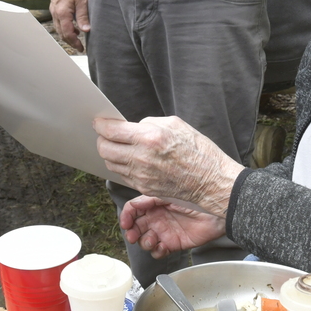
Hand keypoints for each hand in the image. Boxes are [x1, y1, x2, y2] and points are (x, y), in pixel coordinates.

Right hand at [50, 0, 89, 50]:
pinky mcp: (55, 6)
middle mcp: (55, 12)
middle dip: (70, 41)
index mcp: (62, 13)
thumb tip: (86, 31)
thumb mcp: (83, 0)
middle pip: (61, 33)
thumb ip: (83, 16)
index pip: (67, 33)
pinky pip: (58, 21)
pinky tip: (73, 26)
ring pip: (59, 28)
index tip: (81, 48)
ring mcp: (53, 9)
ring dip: (67, 34)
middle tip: (80, 46)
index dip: (75, 42)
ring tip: (77, 37)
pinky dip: (65, 27)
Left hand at [93, 115, 243, 213]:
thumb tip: (133, 127)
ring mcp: (141, 176)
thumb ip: (149, 123)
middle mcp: (141, 158)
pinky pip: (123, 176)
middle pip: (104, 149)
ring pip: (111, 164)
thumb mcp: (175, 124)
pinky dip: (122, 166)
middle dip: (102, 140)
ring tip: (119, 147)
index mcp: (149, 138)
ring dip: (111, 154)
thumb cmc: (198, 151)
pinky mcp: (144, 188)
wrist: (211, 181)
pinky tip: (131, 160)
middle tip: (107, 134)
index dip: (101, 125)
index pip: (112, 131)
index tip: (99, 122)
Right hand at [119, 195, 227, 258]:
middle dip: (132, 233)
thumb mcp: (169, 194)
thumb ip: (149, 199)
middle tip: (133, 236)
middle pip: (136, 227)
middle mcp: (158, 217)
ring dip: (145, 242)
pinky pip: (158, 251)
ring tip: (153, 240)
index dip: (126, 217)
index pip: (134, 210)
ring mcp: (165, 231)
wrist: (216, 213)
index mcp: (155, 203)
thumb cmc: (196, 199)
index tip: (125, 224)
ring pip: (145, 240)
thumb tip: (132, 206)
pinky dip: (157, 252)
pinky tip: (162, 247)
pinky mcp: (173, 243)